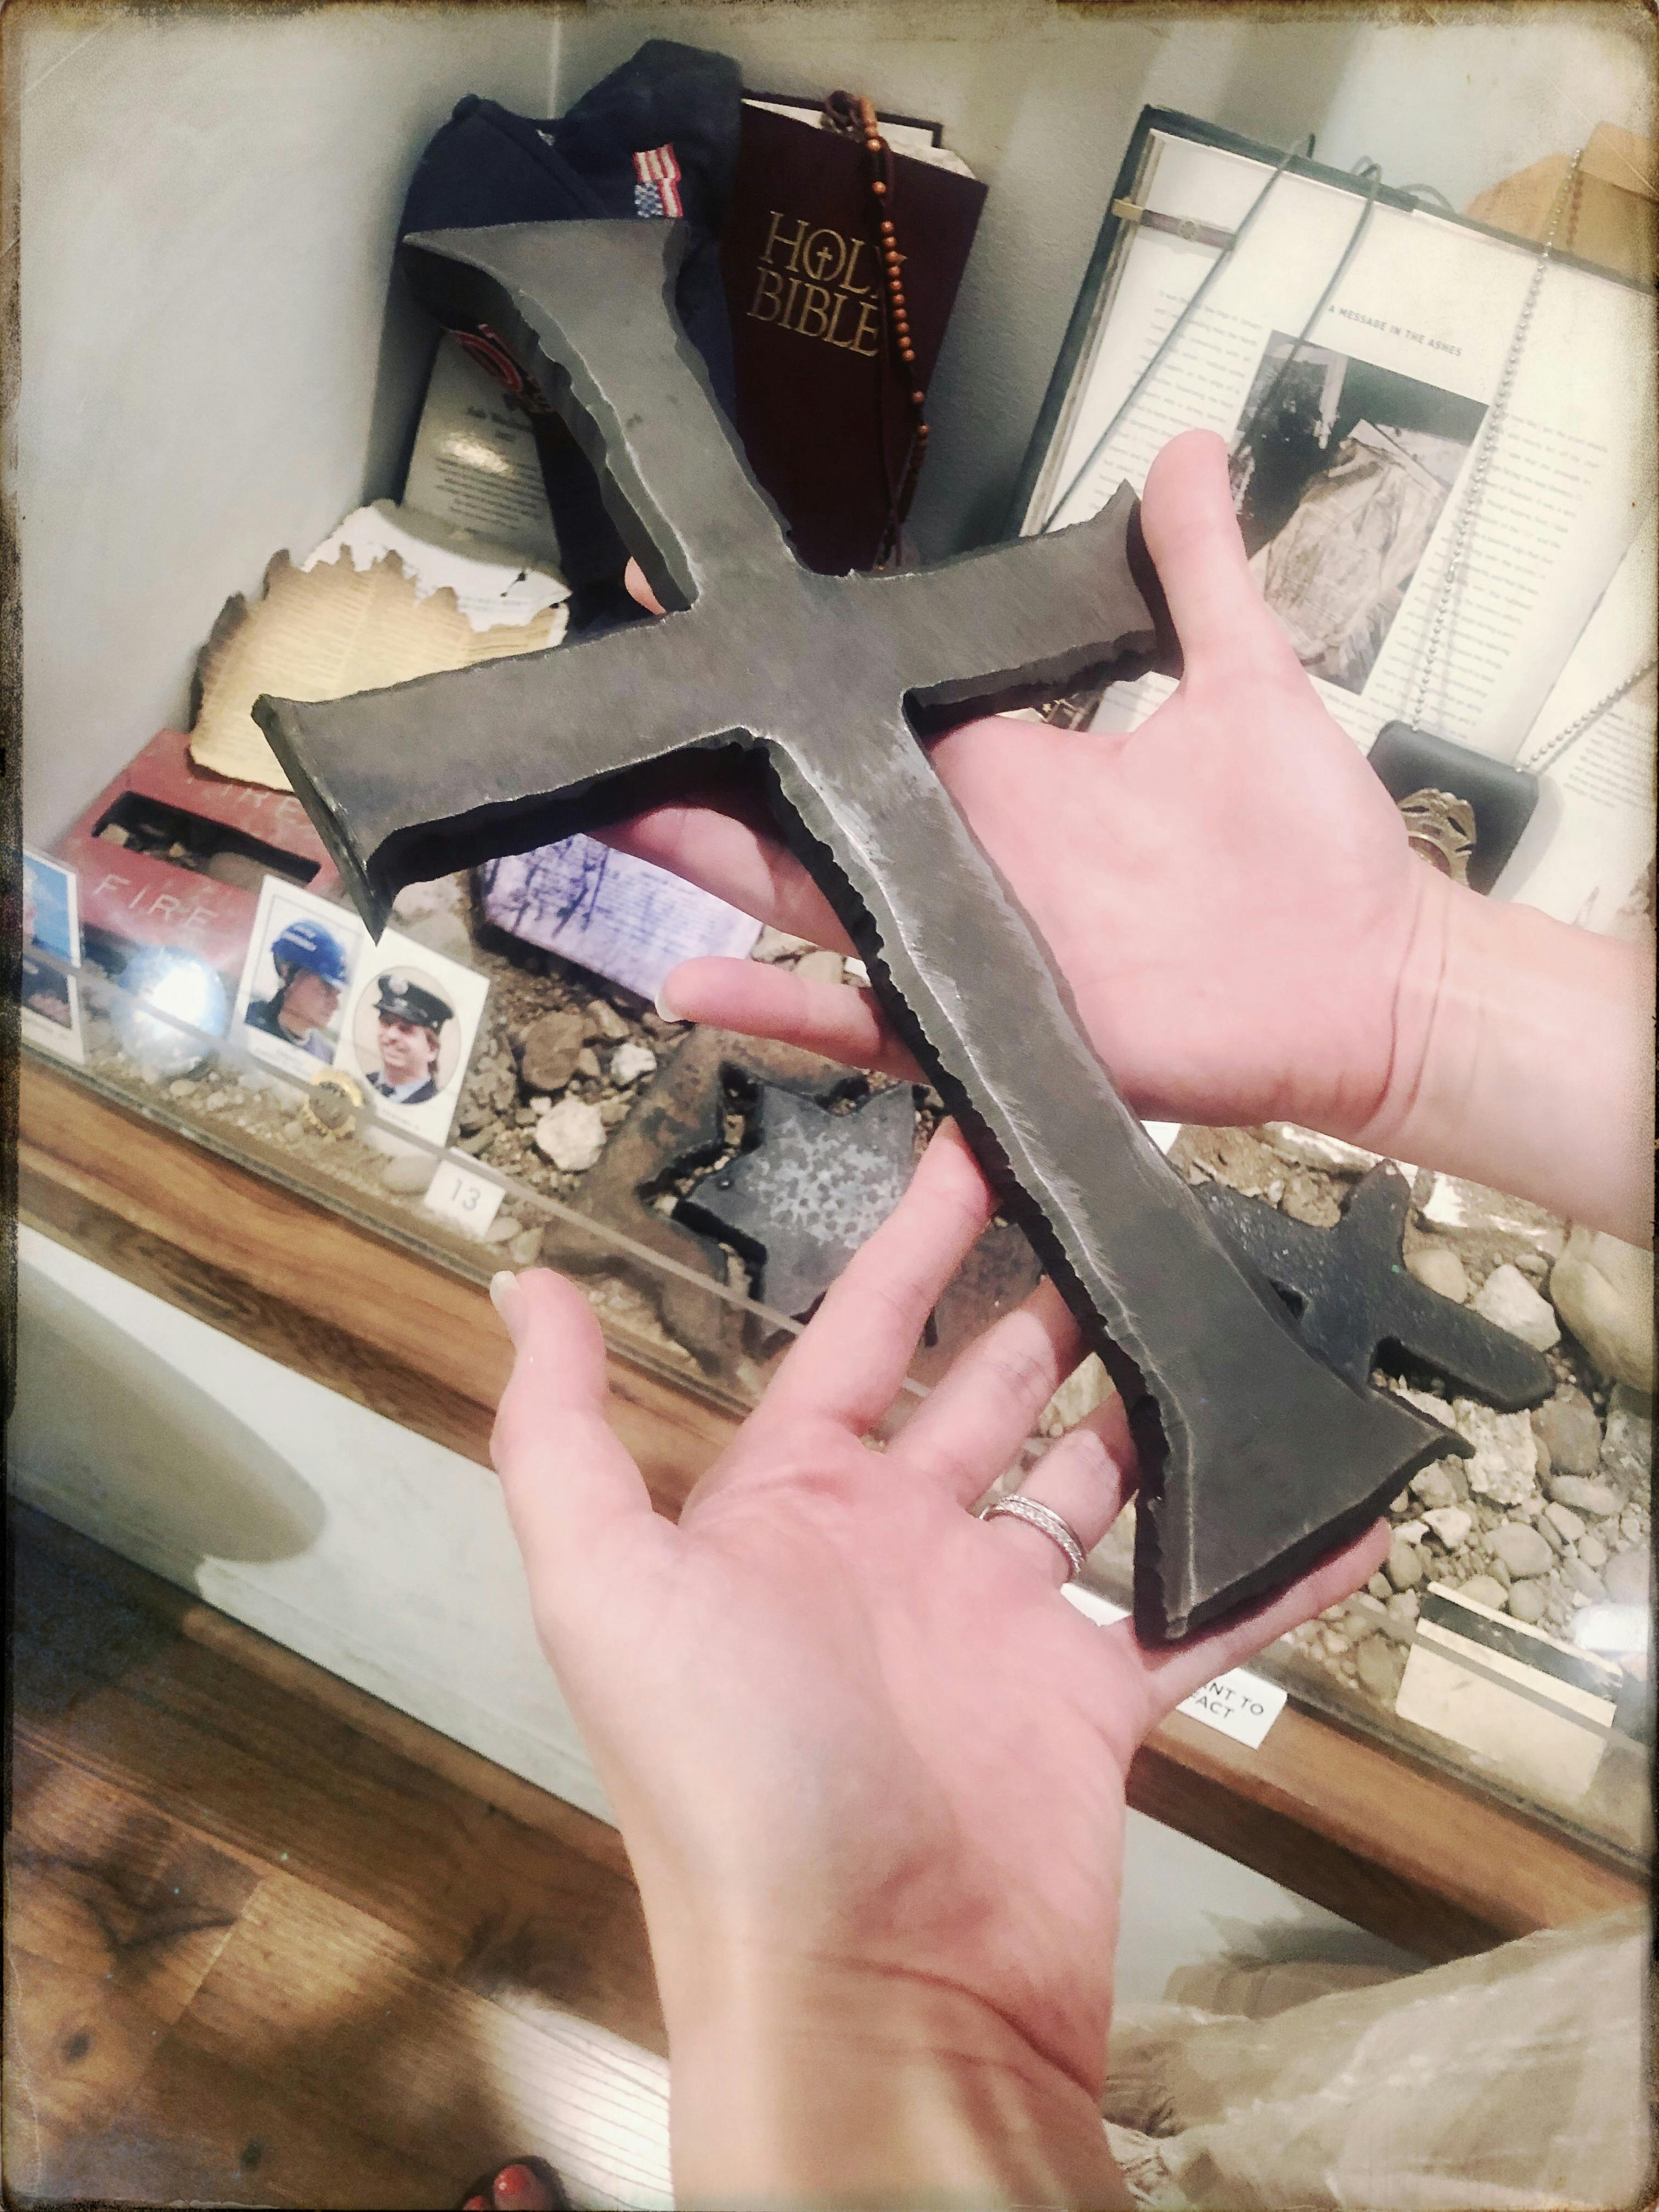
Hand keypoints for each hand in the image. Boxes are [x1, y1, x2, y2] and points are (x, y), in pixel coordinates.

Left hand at [490, 1126, 1385, 2204]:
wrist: (867, 1992)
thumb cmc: (729, 1777)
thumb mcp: (608, 1589)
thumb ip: (562, 1434)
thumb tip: (524, 1287)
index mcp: (791, 1510)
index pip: (862, 1342)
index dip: (915, 1245)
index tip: (975, 1147)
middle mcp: (898, 1552)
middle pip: (990, 1395)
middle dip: (1048, 1306)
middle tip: (1127, 1211)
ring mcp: (1001, 1627)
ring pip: (1093, 1483)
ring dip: (1152, 1411)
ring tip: (1223, 1318)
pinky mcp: (1092, 1704)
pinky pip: (1193, 1617)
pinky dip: (1261, 1569)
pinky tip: (1337, 1508)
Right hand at [613, 428, 1653, 1238]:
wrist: (1367, 985)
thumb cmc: (1313, 848)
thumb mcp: (1250, 682)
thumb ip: (1201, 569)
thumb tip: (1190, 444)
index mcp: (1002, 769)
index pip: (860, 707)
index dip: (776, 665)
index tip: (684, 603)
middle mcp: (962, 853)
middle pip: (799, 807)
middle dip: (694, 766)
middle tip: (589, 720)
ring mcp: (965, 940)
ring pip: (804, 899)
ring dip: (701, 865)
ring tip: (605, 817)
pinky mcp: (989, 1025)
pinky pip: (865, 1024)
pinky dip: (779, 1010)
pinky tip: (692, 984)